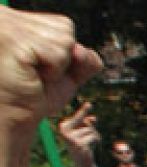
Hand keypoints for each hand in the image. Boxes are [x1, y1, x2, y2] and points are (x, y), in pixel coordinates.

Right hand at [0, 8, 102, 132]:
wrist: (17, 116)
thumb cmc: (37, 94)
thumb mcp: (68, 73)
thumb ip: (84, 59)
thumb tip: (84, 51)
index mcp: (18, 20)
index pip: (64, 25)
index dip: (65, 52)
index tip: (42, 67)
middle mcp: (8, 17)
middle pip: (66, 29)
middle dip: (63, 59)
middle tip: (38, 73)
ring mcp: (9, 27)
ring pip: (65, 40)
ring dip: (58, 66)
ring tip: (34, 73)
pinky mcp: (15, 42)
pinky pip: (59, 53)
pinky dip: (54, 71)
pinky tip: (32, 75)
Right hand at [56, 100, 97, 157]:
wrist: (83, 162)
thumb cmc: (83, 145)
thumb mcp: (83, 133)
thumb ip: (86, 124)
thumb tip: (93, 118)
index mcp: (63, 127)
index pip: (76, 117)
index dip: (83, 111)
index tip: (89, 104)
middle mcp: (64, 131)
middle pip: (82, 120)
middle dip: (86, 114)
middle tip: (90, 104)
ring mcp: (71, 138)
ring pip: (90, 129)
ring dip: (94, 135)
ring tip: (89, 143)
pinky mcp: (80, 143)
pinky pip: (93, 136)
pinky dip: (96, 140)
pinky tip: (90, 147)